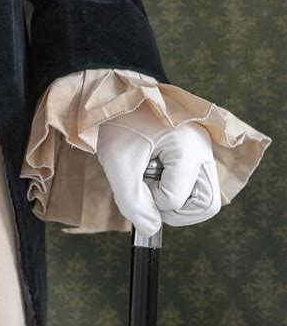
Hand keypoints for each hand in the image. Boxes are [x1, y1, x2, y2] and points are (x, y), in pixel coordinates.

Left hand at [96, 102, 221, 235]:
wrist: (119, 96)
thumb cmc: (118, 124)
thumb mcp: (118, 164)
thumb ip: (133, 203)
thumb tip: (152, 229)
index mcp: (188, 147)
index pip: (175, 200)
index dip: (151, 198)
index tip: (135, 177)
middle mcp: (203, 150)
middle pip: (206, 205)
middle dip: (175, 208)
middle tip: (149, 191)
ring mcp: (204, 152)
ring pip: (205, 199)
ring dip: (177, 201)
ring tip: (153, 181)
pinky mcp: (198, 155)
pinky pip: (197, 186)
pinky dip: (178, 190)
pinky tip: (157, 173)